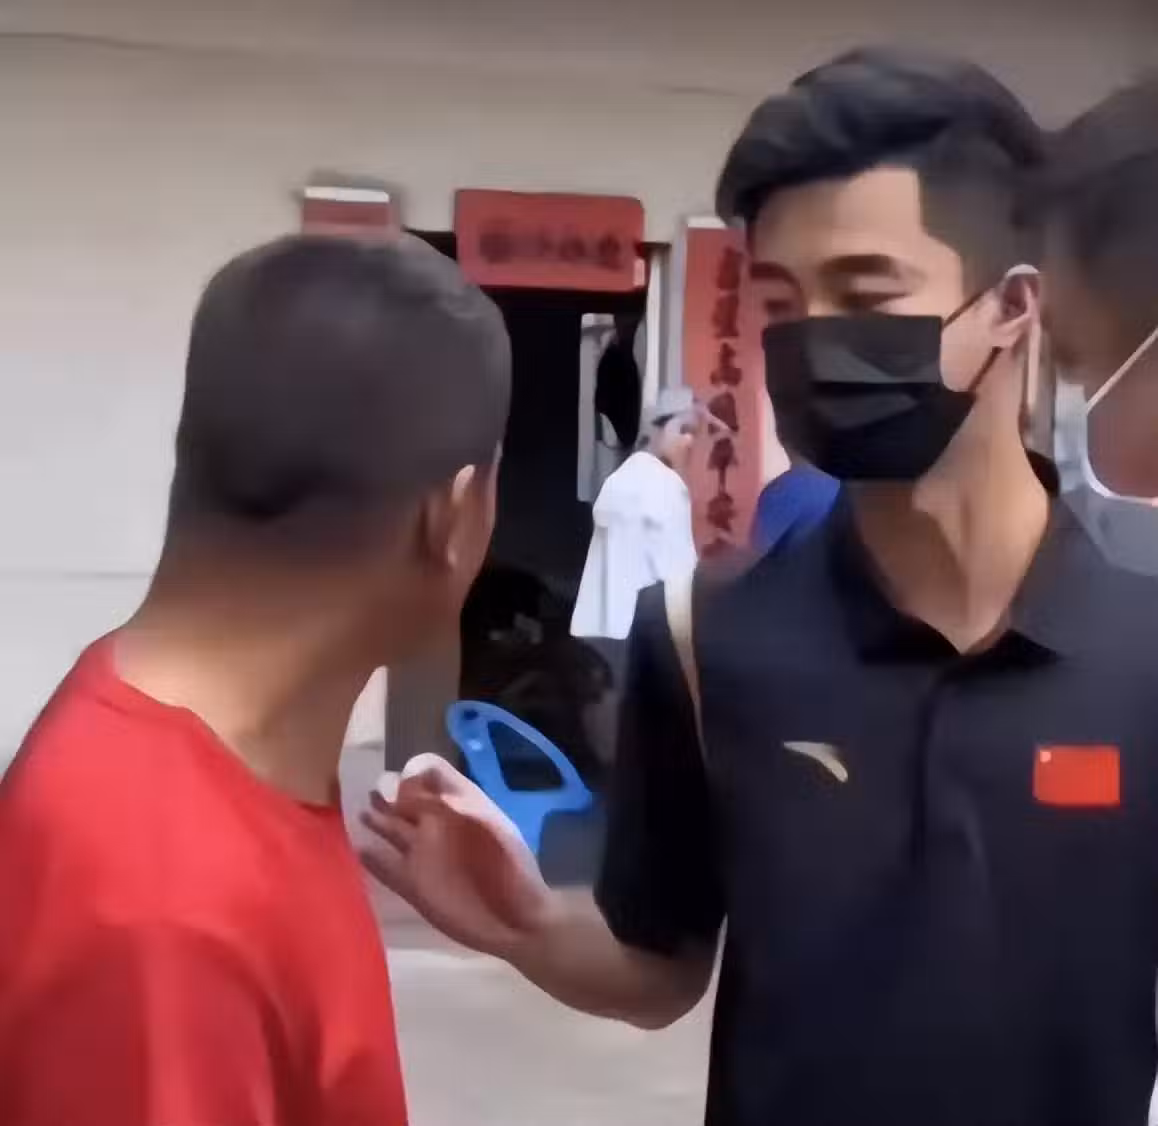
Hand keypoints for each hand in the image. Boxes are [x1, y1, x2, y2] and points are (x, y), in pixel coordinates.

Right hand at [360, 754, 554, 958]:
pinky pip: (387, 868)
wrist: (517, 921)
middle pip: (405, 804)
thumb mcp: (486, 820)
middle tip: (370, 791)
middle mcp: (437, 827)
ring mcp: (424, 857)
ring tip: (362, 812)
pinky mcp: (414, 887)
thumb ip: (449, 795)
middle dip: (387, 796)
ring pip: (393, 832)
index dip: (413, 775)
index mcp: (459, 806)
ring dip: (378, 822)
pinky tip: (359, 849)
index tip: (401, 781)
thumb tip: (409, 775)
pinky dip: (372, 859)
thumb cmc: (509, 866)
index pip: (429, 778)